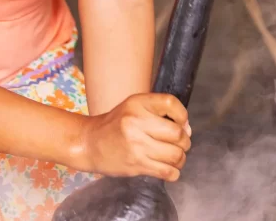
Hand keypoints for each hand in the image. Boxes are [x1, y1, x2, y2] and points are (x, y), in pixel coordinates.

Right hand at [76, 93, 191, 180]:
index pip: (171, 103)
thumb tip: (186, 128)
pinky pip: (166, 171)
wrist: (89, 143)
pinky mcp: (136, 165)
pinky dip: (174, 172)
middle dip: (185, 141)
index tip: (181, 123)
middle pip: (177, 133)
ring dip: (181, 158)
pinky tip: (170, 169)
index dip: (182, 115)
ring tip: (176, 157)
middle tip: (181, 144)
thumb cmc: (116, 124)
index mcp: (138, 104)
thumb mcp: (134, 106)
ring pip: (175, 155)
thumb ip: (159, 111)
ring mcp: (136, 145)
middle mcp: (137, 123)